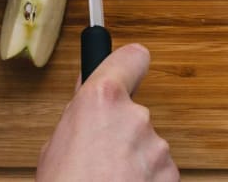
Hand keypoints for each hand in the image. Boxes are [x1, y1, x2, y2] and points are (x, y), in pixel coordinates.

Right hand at [37, 44, 178, 181]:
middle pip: (134, 110)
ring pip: (147, 144)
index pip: (132, 58)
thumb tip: (86, 95)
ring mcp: (157, 147)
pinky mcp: (172, 174)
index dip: (128, 63)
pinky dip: (145, 180)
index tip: (126, 68)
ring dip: (133, 158)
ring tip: (106, 179)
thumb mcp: (55, 145)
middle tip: (97, 153)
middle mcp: (135, 116)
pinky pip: (158, 170)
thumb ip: (80, 114)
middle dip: (120, 129)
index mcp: (102, 99)